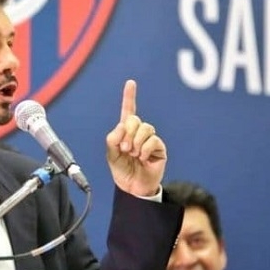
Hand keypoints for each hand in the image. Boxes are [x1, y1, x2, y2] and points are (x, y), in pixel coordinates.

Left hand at [105, 80, 166, 195]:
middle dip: (127, 134)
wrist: (132, 187)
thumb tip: (122, 126)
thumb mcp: (110, 154)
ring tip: (133, 154)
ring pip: (145, 128)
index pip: (128, 111)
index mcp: (125, 131)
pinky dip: (145, 149)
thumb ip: (112, 139)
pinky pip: (153, 140)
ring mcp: (150, 139)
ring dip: (136, 142)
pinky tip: (143, 158)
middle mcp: (138, 132)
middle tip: (125, 149)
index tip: (130, 82)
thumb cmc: (121, 170)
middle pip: (134, 119)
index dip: (129, 96)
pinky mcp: (159, 148)